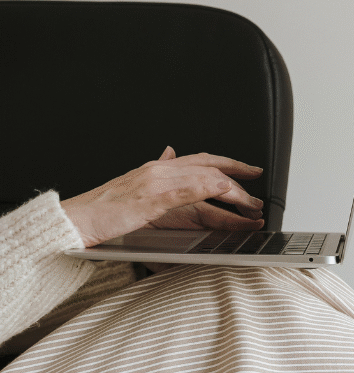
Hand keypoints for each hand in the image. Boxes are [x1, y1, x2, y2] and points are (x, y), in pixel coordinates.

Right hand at [61, 146, 265, 247]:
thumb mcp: (135, 188)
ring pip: (203, 177)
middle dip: (238, 171)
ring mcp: (155, 182)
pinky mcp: (151, 198)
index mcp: (156, 169)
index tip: (248, 170)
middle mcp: (158, 170)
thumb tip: (170, 153)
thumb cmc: (102, 211)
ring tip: (251, 203)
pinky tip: (223, 192)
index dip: (228, 163)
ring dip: (232, 189)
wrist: (75, 219)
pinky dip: (207, 189)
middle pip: (208, 164)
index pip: (200, 160)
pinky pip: (185, 190)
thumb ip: (157, 175)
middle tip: (258, 179)